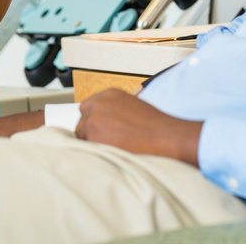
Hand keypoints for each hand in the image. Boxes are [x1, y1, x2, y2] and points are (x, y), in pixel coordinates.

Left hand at [75, 88, 201, 165]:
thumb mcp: (132, 106)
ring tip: (111, 148)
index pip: (88, 107)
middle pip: (82, 121)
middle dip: (90, 132)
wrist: (163, 136)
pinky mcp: (93, 135)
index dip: (93, 120)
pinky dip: (95, 151)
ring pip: (82, 134)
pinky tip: (110, 152)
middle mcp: (98, 103)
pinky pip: (86, 146)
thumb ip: (114, 109)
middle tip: (105, 143)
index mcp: (109, 94)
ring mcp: (94, 118)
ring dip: (92, 142)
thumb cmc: (154, 125)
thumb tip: (105, 122)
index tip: (100, 130)